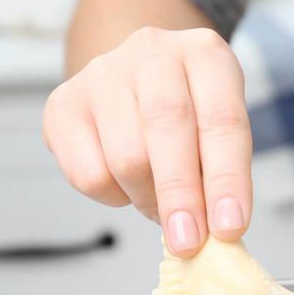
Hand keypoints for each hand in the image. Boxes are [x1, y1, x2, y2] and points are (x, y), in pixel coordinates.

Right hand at [43, 26, 251, 256]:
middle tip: (188, 242)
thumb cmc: (187, 114)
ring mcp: (103, 73)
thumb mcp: (218, 132)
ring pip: (126, 156)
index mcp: (205, 55)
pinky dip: (112, 196)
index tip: (229, 228)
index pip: (223, 119)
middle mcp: (154, 52)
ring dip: (147, 199)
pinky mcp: (64, 104)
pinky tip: (125, 185)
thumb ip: (220, 175)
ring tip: (159, 205)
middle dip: (181, 195)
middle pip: (168, 128)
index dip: (228, 179)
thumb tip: (216, 235)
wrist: (135, 79)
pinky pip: (88, 172)